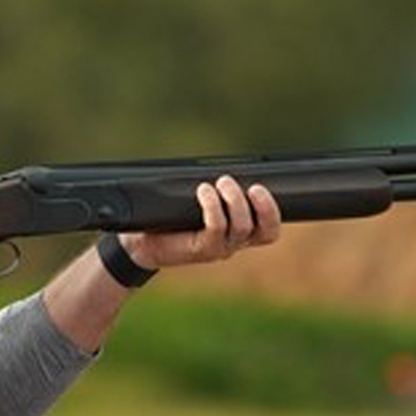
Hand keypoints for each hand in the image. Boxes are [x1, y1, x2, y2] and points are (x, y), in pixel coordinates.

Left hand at [120, 175, 282, 269]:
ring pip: (241, 228)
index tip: (260, 187)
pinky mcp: (200, 251)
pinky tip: (203, 191)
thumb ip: (216, 190)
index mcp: (239, 233)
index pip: (270, 231)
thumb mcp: (199, 201)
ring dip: (235, 201)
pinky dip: (213, 206)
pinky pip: (216, 229)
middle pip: (264, 232)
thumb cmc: (172, 217)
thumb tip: (227, 165)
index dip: (273, 212)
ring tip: (221, 182)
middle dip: (263, 207)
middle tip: (252, 186)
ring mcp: (218, 249)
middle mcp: (233, 243)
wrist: (142, 241)